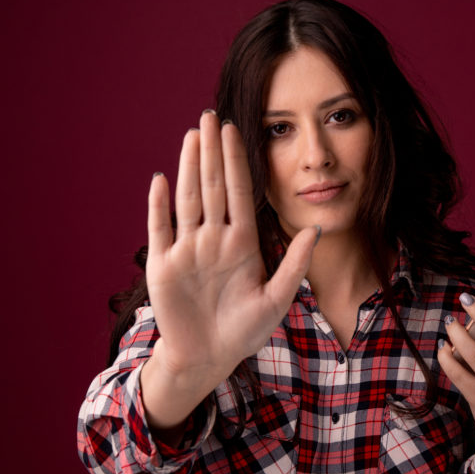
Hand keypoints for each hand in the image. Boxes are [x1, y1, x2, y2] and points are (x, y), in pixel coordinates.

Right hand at [141, 110, 318, 428]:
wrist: (208, 358)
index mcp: (241, 244)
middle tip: (212, 116)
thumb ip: (294, 264)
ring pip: (188, 200)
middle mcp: (213, 240)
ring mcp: (186, 251)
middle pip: (212, 187)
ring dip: (188, 168)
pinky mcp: (163, 267)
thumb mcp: (277, 299)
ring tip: (192, 136)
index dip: (236, 161)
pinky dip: (159, 206)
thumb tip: (316, 228)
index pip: (238, 193)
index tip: (237, 129)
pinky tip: (160, 180)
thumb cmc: (243, 331)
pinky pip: (160, 230)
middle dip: (212, 152)